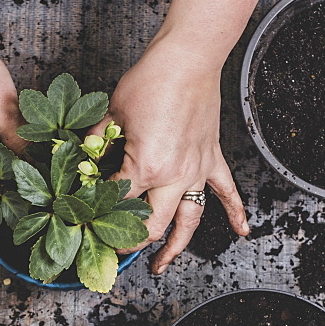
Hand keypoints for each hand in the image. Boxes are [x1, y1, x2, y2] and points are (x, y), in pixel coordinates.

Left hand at [92, 39, 248, 274]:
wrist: (188, 58)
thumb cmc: (150, 81)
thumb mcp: (111, 114)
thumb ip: (97, 143)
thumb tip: (82, 162)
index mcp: (145, 166)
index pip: (116, 200)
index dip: (95, 210)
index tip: (84, 217)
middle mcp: (174, 176)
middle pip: (151, 225)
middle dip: (130, 242)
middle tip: (114, 249)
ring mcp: (196, 171)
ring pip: (189, 222)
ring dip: (175, 248)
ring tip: (161, 267)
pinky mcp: (211, 159)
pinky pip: (227, 192)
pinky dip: (236, 213)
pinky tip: (242, 231)